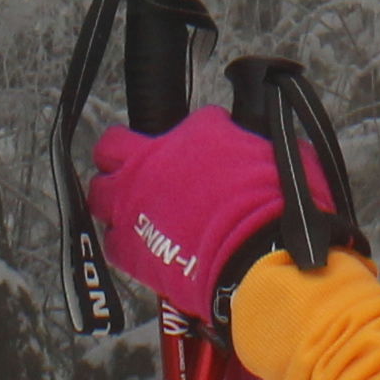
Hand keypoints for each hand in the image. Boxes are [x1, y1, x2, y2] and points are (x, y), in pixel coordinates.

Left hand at [89, 110, 290, 316]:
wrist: (255, 258)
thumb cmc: (274, 207)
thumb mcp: (279, 155)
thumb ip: (254, 146)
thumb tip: (262, 147)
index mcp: (193, 132)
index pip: (183, 121)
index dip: (178, 138)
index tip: (187, 151)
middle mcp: (153, 161)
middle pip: (111, 149)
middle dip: (121, 158)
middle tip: (138, 172)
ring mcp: (133, 204)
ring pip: (100, 193)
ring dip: (114, 199)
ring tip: (133, 210)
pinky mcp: (128, 248)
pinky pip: (110, 241)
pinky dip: (124, 244)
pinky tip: (142, 247)